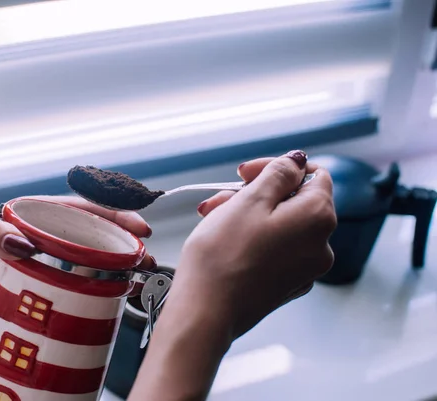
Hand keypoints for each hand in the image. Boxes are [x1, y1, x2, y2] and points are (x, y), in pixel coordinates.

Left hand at [0, 196, 154, 327]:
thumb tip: (23, 244)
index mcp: (22, 218)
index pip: (73, 210)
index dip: (108, 216)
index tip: (133, 226)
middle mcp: (32, 241)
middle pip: (84, 239)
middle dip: (119, 246)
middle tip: (143, 257)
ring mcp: (31, 268)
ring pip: (77, 268)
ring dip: (107, 273)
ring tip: (133, 280)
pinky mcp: (24, 293)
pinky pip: (58, 294)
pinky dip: (81, 299)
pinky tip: (101, 303)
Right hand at [129, 151, 335, 400]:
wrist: (206, 312)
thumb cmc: (223, 256)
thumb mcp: (248, 200)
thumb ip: (279, 174)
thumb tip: (297, 161)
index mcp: (318, 218)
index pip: (312, 174)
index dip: (277, 167)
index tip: (245, 173)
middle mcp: (321, 245)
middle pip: (294, 200)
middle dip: (256, 192)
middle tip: (221, 197)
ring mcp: (305, 269)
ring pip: (281, 224)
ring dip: (249, 213)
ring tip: (213, 217)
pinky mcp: (286, 285)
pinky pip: (276, 249)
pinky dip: (254, 238)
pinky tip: (225, 240)